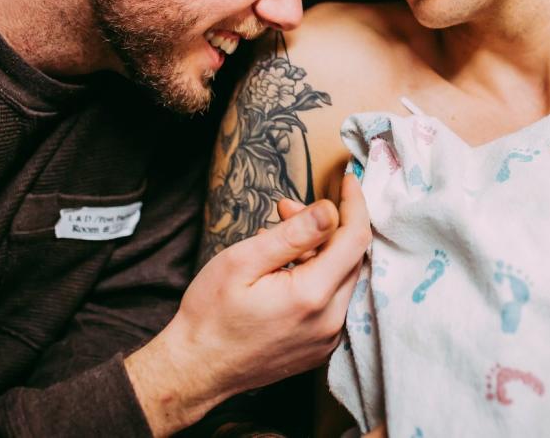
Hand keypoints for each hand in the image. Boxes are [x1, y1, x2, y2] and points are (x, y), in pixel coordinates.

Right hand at [126, 171, 369, 434]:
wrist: (195, 371)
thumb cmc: (210, 315)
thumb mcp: (243, 262)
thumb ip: (292, 235)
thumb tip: (329, 210)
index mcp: (312, 296)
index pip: (354, 239)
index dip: (354, 204)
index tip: (347, 179)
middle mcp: (329, 321)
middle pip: (351, 258)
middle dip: (328, 225)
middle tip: (287, 210)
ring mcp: (327, 339)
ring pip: (342, 279)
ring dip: (321, 251)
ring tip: (279, 239)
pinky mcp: (320, 348)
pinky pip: (333, 301)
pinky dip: (318, 277)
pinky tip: (286, 271)